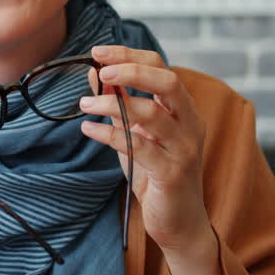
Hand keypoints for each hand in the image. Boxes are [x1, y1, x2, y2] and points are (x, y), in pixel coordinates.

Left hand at [78, 45, 214, 264]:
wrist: (179, 222)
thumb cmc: (155, 174)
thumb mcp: (135, 133)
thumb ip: (119, 104)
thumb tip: (95, 72)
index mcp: (183, 109)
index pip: (162, 67)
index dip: (130, 55)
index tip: (98, 52)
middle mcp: (190, 123)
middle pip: (167, 81)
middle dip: (131, 70)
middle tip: (100, 70)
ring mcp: (184, 148)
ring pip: (151, 113)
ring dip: (112, 104)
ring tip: (84, 104)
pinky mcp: (172, 172)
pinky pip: (139, 147)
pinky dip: (109, 134)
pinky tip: (88, 129)